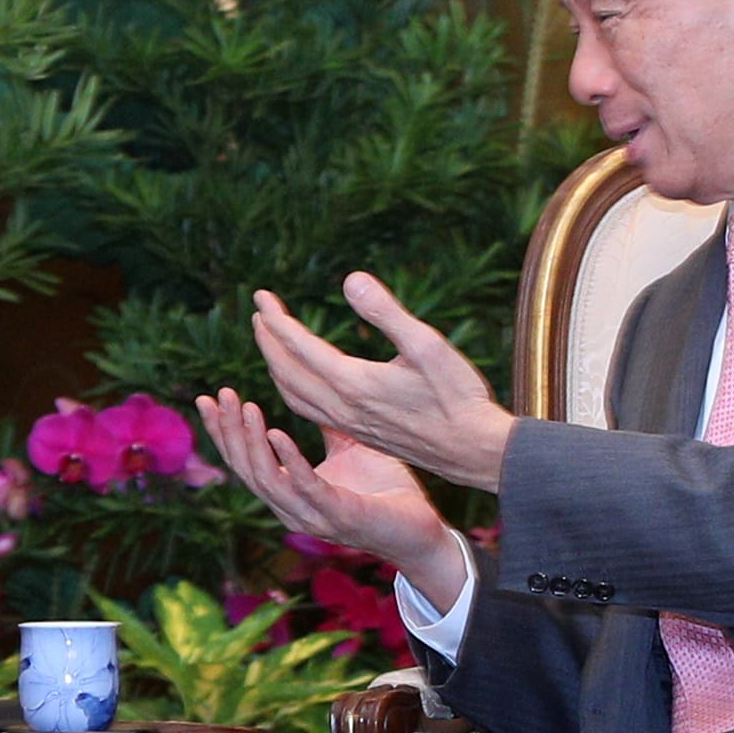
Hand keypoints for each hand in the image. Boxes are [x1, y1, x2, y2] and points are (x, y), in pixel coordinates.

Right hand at [198, 387, 464, 609]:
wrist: (422, 530)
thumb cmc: (386, 491)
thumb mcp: (351, 449)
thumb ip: (328, 426)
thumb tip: (315, 391)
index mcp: (291, 492)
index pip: (245, 460)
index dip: (224, 431)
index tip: (209, 398)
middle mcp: (293, 507)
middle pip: (246, 469)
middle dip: (229, 431)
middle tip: (220, 394)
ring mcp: (313, 516)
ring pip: (266, 480)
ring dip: (251, 442)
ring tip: (246, 407)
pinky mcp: (339, 517)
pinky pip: (305, 488)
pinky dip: (288, 460)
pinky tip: (277, 433)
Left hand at [248, 274, 516, 493]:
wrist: (473, 451)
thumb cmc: (458, 396)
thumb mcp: (427, 345)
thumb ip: (386, 312)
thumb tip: (351, 280)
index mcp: (354, 382)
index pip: (299, 347)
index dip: (277, 320)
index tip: (260, 297)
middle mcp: (344, 407)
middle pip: (287, 372)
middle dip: (268, 341)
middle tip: (259, 314)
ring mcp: (351, 425)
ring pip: (295, 396)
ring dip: (277, 367)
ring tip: (270, 343)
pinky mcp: (360, 434)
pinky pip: (310, 412)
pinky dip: (293, 391)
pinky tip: (301, 384)